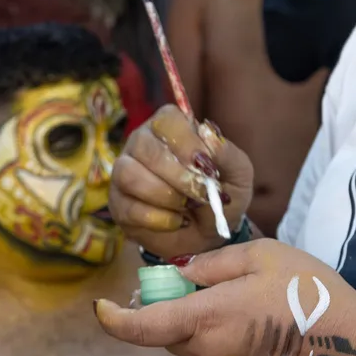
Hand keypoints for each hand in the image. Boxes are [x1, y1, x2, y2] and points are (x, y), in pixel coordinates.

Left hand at [94, 239, 355, 355]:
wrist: (355, 348)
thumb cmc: (308, 294)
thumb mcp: (260, 256)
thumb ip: (210, 265)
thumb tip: (176, 273)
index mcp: (206, 319)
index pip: (142, 327)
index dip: (114, 320)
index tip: (101, 308)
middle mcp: (208, 354)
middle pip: (170, 334)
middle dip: (176, 311)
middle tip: (206, 289)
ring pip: (197, 349)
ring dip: (207, 329)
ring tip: (251, 310)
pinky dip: (228, 346)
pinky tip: (263, 333)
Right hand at [109, 105, 252, 258]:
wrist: (206, 235)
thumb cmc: (219, 196)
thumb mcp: (237, 175)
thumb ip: (227, 153)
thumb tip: (208, 133)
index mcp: (170, 128)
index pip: (167, 120)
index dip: (186, 142)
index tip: (206, 166)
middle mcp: (141, 144)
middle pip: (143, 146)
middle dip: (176, 174)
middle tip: (200, 193)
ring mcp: (123, 173)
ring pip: (130, 175)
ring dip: (165, 196)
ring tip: (187, 207)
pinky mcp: (118, 204)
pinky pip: (129, 207)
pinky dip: (159, 219)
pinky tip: (176, 221)